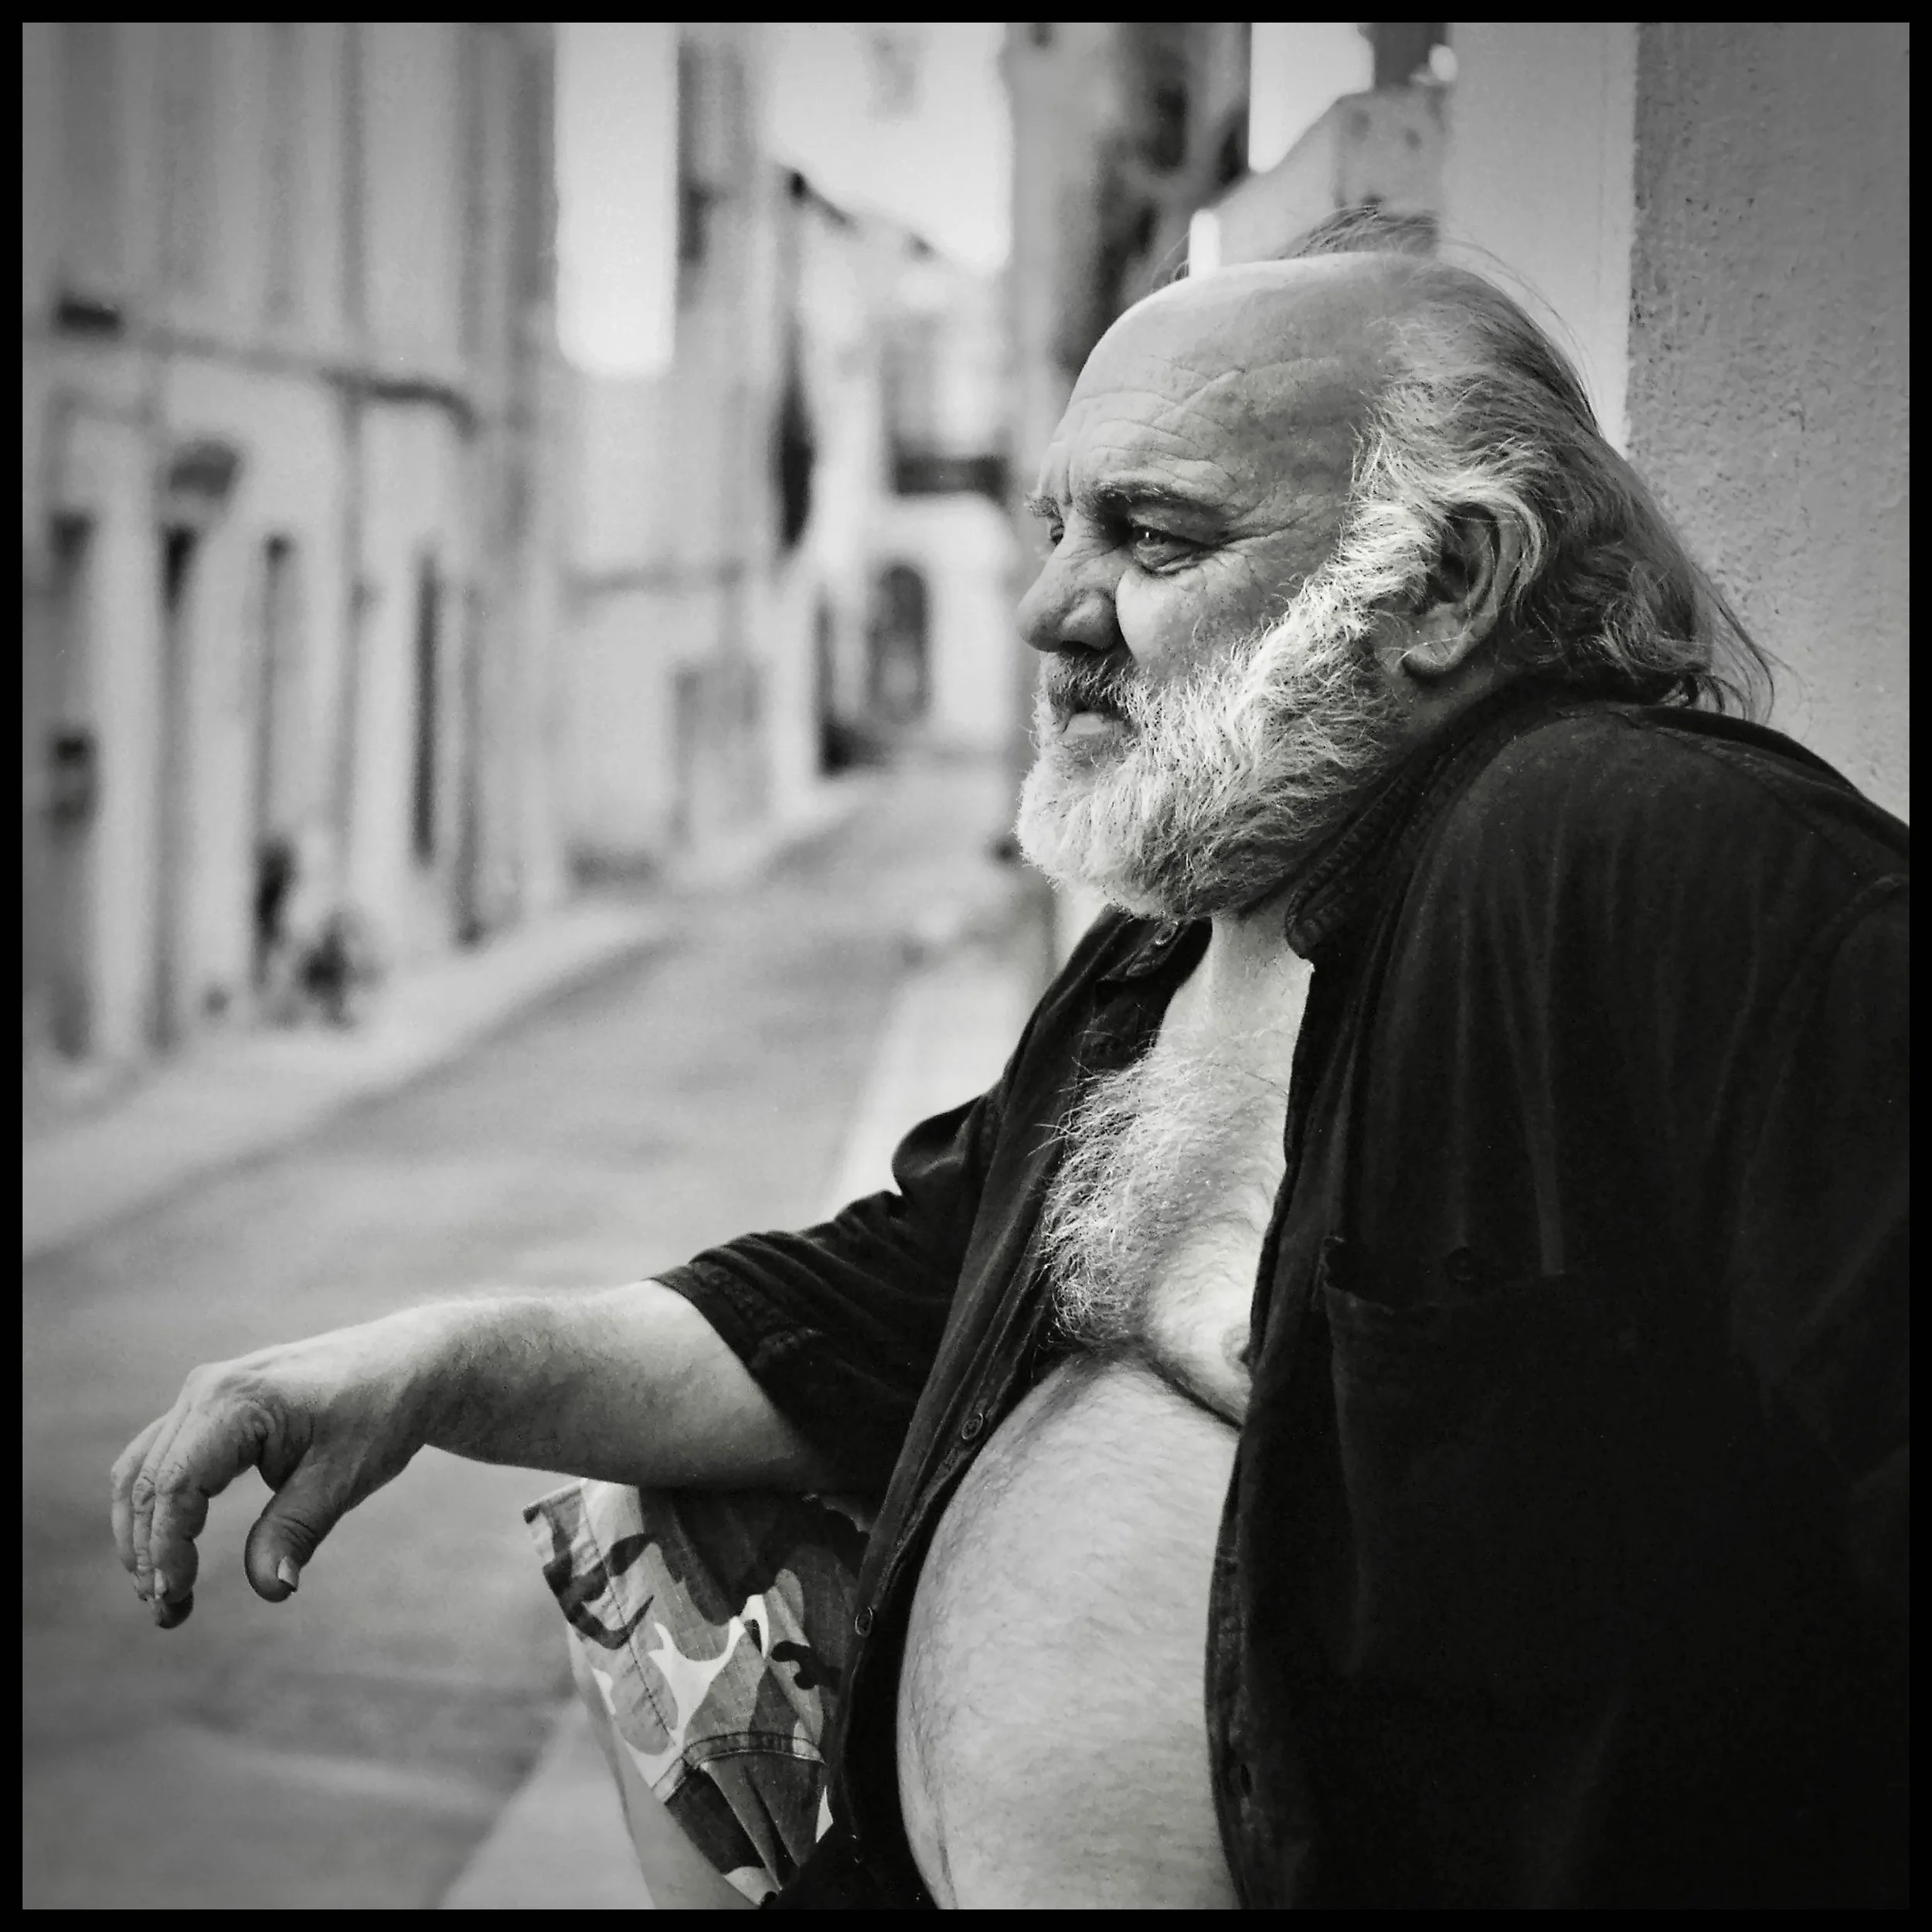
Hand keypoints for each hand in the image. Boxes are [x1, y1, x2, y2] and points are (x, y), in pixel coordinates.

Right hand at [109, 1310, 450, 1628]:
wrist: (409, 1364)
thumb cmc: (382, 1413)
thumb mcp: (346, 1475)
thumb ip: (299, 1529)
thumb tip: (272, 1589)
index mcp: (236, 1400)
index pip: (175, 1486)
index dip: (167, 1549)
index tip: (175, 1599)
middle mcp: (207, 1389)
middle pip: (149, 1482)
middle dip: (148, 1554)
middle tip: (170, 1615)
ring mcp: (206, 1393)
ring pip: (144, 1470)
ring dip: (144, 1533)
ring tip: (167, 1593)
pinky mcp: (214, 1406)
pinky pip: (164, 1457)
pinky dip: (158, 1505)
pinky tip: (173, 1549)